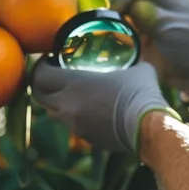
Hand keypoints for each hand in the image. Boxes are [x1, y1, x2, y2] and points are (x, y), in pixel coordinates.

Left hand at [31, 60, 177, 152]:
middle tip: (51, 77)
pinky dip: (77, 118)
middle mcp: (68, 105)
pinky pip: (74, 125)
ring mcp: (75, 125)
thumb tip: (137, 51)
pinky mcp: (87, 138)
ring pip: (55, 113)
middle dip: (41, 86)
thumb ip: (128, 60)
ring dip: (59, 103)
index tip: (48, 60)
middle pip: (40, 96)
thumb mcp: (136, 68)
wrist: (148, 127)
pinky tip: (92, 111)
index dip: (40, 67)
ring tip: (72, 94)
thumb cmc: (142, 92)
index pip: (41, 76)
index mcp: (75, 83)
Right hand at [113, 0, 188, 100]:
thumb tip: (133, 5)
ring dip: (120, 13)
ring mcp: (152, 21)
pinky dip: (120, 27)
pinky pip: (128, 26)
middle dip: (122, 1)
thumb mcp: (173, 28)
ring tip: (111, 21)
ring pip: (129, 9)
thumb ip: (153, 14)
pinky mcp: (145, 36)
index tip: (117, 6)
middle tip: (111, 13)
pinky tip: (114, 30)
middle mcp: (161, 6)